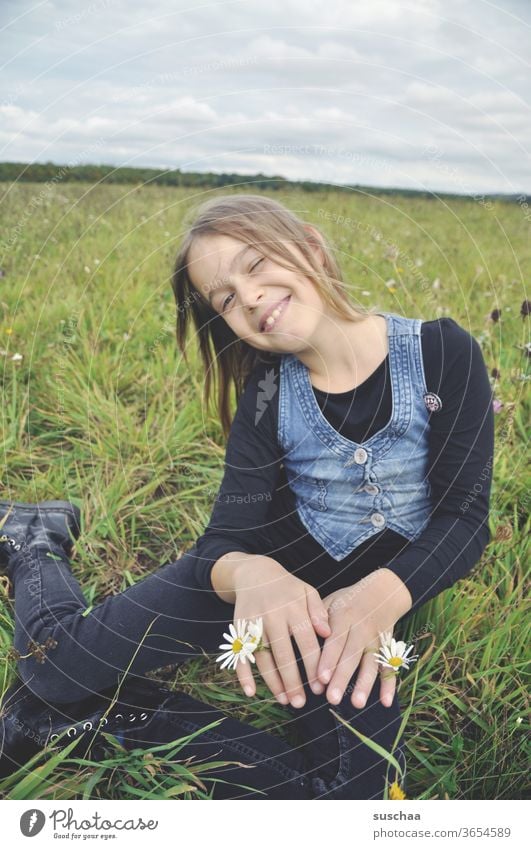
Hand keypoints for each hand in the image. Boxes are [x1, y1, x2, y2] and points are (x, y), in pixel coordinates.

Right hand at [232, 556, 331, 707]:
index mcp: (294, 608)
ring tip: (284, 701)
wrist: (254, 573)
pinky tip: (251, 692)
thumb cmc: (287, 587)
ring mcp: (253, 623)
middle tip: (301, 703)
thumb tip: (328, 634)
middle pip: (283, 654)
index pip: (306, 641)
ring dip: (273, 682)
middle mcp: (273, 616)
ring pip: (263, 657)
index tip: (321, 686)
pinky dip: (243, 674)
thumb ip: (319, 612)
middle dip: (293, 681)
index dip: (314, 665)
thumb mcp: (307, 591)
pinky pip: (239, 654)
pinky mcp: (238, 628)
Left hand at [316, 568, 411, 708]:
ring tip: (356, 704)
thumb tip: (304, 634)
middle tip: (332, 699)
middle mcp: (362, 629)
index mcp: (344, 617)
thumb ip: (317, 618)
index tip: (321, 678)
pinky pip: (390, 667)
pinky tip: (386, 702)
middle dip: (342, 677)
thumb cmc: (347, 601)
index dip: (329, 659)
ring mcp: (376, 640)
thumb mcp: (330, 601)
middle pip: (352, 656)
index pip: (335, 640)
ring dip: (364, 684)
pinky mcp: (388, 648)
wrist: (383, 592)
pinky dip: (389, 685)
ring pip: (371, 664)